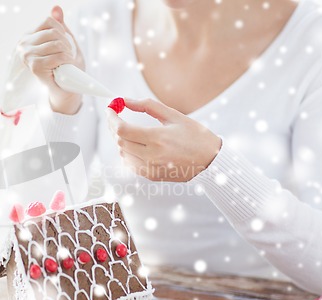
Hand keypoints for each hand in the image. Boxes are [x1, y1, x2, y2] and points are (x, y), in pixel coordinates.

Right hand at [17, 6, 83, 114]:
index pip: (48, 21)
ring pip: (57, 44)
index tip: (65, 43)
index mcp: (29, 36)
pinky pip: (57, 56)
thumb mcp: (65, 41)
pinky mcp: (35, 67)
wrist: (66, 89)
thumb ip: (59, 24)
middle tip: (68, 55)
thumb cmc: (66, 65)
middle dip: (67, 43)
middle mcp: (24, 44)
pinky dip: (66, 61)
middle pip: (54, 32)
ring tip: (67, 61)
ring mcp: (27, 56)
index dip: (62, 30)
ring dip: (68, 53)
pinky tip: (65, 67)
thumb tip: (56, 7)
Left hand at [107, 98, 221, 181]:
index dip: (112, 118)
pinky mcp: (151, 176)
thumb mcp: (174, 115)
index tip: (110, 108)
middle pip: (119, 141)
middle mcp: (151, 156)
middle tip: (115, 116)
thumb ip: (147, 106)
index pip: (122, 129)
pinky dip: (127, 152)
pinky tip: (134, 144)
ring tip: (126, 128)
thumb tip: (125, 100)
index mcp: (157, 138)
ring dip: (120, 139)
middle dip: (113, 126)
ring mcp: (150, 168)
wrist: (211, 161)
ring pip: (122, 153)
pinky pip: (130, 164)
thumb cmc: (196, 136)